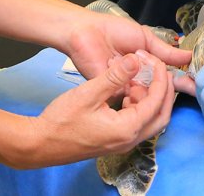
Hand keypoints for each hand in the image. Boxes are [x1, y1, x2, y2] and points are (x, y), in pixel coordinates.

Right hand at [23, 52, 176, 167]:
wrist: (40, 144)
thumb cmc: (61, 121)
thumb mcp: (88, 93)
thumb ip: (114, 77)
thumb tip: (135, 60)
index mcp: (126, 129)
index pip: (156, 103)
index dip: (161, 81)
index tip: (159, 63)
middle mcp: (129, 140)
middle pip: (161, 115)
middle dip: (163, 91)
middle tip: (159, 70)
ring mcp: (122, 143)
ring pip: (150, 120)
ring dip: (150, 98)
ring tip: (141, 77)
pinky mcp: (115, 141)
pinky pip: (136, 123)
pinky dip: (138, 106)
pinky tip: (127, 91)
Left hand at [65, 10, 194, 95]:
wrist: (87, 32)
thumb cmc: (113, 30)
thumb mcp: (145, 38)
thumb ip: (165, 51)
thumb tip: (189, 56)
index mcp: (146, 65)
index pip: (166, 76)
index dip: (180, 81)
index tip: (195, 84)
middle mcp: (138, 78)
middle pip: (158, 88)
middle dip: (170, 86)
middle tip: (186, 85)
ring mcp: (126, 86)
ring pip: (147, 93)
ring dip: (153, 84)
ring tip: (154, 72)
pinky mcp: (113, 91)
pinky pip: (130, 96)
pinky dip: (138, 88)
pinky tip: (139, 78)